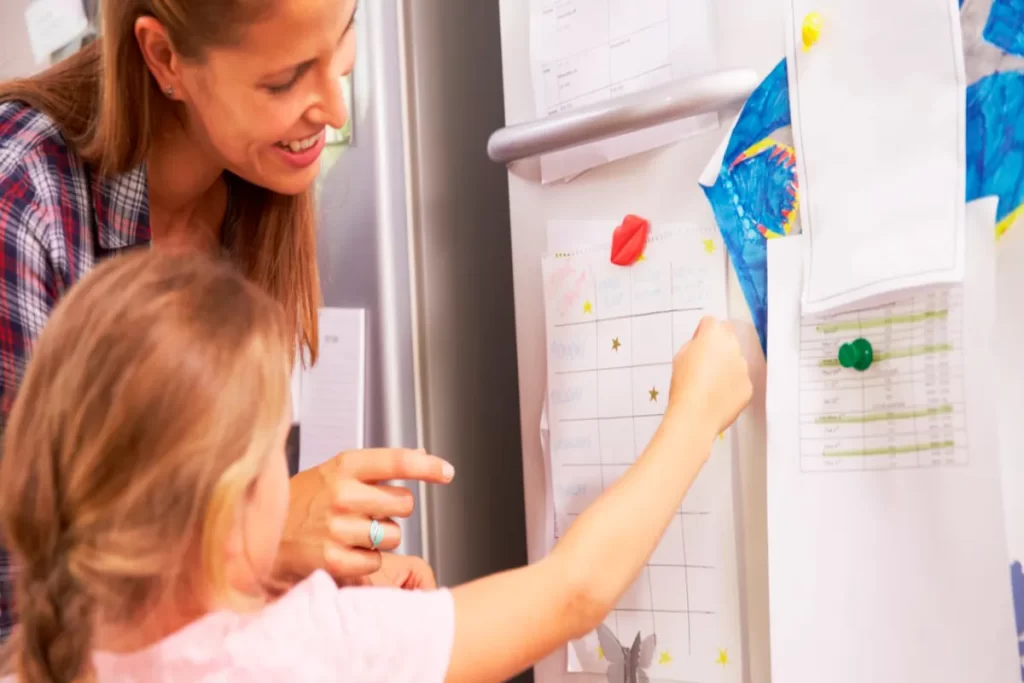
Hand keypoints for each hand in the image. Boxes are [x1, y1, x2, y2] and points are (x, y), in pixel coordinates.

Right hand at [274, 448, 453, 583]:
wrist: (259, 536)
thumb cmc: (301, 503)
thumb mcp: (334, 472)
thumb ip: (376, 467)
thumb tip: (422, 455)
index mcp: (344, 466)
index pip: (397, 460)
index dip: (428, 466)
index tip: (446, 472)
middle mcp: (342, 494)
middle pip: (404, 503)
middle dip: (394, 510)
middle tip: (368, 512)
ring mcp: (337, 527)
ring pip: (394, 535)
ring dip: (382, 538)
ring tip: (352, 533)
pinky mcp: (333, 559)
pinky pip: (376, 561)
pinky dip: (366, 560)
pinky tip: (346, 551)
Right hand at [668, 317, 751, 434]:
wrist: (696, 415)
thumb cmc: (683, 386)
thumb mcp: (680, 357)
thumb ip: (694, 345)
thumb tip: (701, 346)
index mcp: (713, 335)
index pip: (710, 322)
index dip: (702, 333)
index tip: (697, 344)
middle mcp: (733, 346)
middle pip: (728, 338)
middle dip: (718, 346)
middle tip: (704, 364)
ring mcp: (743, 367)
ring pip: (736, 360)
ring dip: (727, 367)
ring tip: (710, 385)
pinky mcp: (748, 385)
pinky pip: (740, 381)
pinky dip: (732, 386)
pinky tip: (717, 397)